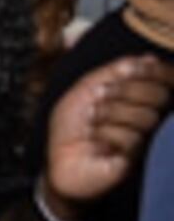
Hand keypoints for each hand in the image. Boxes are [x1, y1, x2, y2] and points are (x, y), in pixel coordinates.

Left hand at [42, 55, 173, 220]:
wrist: (58, 162)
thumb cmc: (72, 128)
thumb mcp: (85, 90)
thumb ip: (112, 72)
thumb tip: (148, 59)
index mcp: (140, 99)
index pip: (165, 80)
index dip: (155, 71)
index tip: (135, 68)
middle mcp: (149, 118)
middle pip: (159, 94)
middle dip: (124, 90)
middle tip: (100, 97)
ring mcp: (145, 140)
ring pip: (145, 116)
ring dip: (110, 114)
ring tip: (93, 123)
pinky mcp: (136, 159)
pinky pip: (132, 138)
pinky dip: (106, 135)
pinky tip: (96, 143)